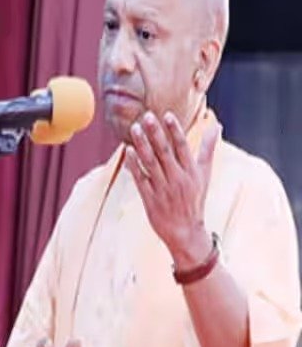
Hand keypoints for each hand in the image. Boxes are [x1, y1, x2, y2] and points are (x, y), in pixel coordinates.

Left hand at [127, 111, 217, 266]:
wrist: (186, 231)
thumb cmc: (194, 199)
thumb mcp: (205, 175)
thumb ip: (208, 149)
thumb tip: (217, 126)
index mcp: (192, 171)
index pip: (182, 146)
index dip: (175, 130)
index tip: (167, 114)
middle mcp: (178, 178)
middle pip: (165, 152)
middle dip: (156, 133)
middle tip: (146, 116)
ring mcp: (163, 189)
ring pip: (151, 163)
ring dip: (142, 145)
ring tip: (134, 128)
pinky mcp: (150, 199)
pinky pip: (140, 179)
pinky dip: (134, 165)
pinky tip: (128, 151)